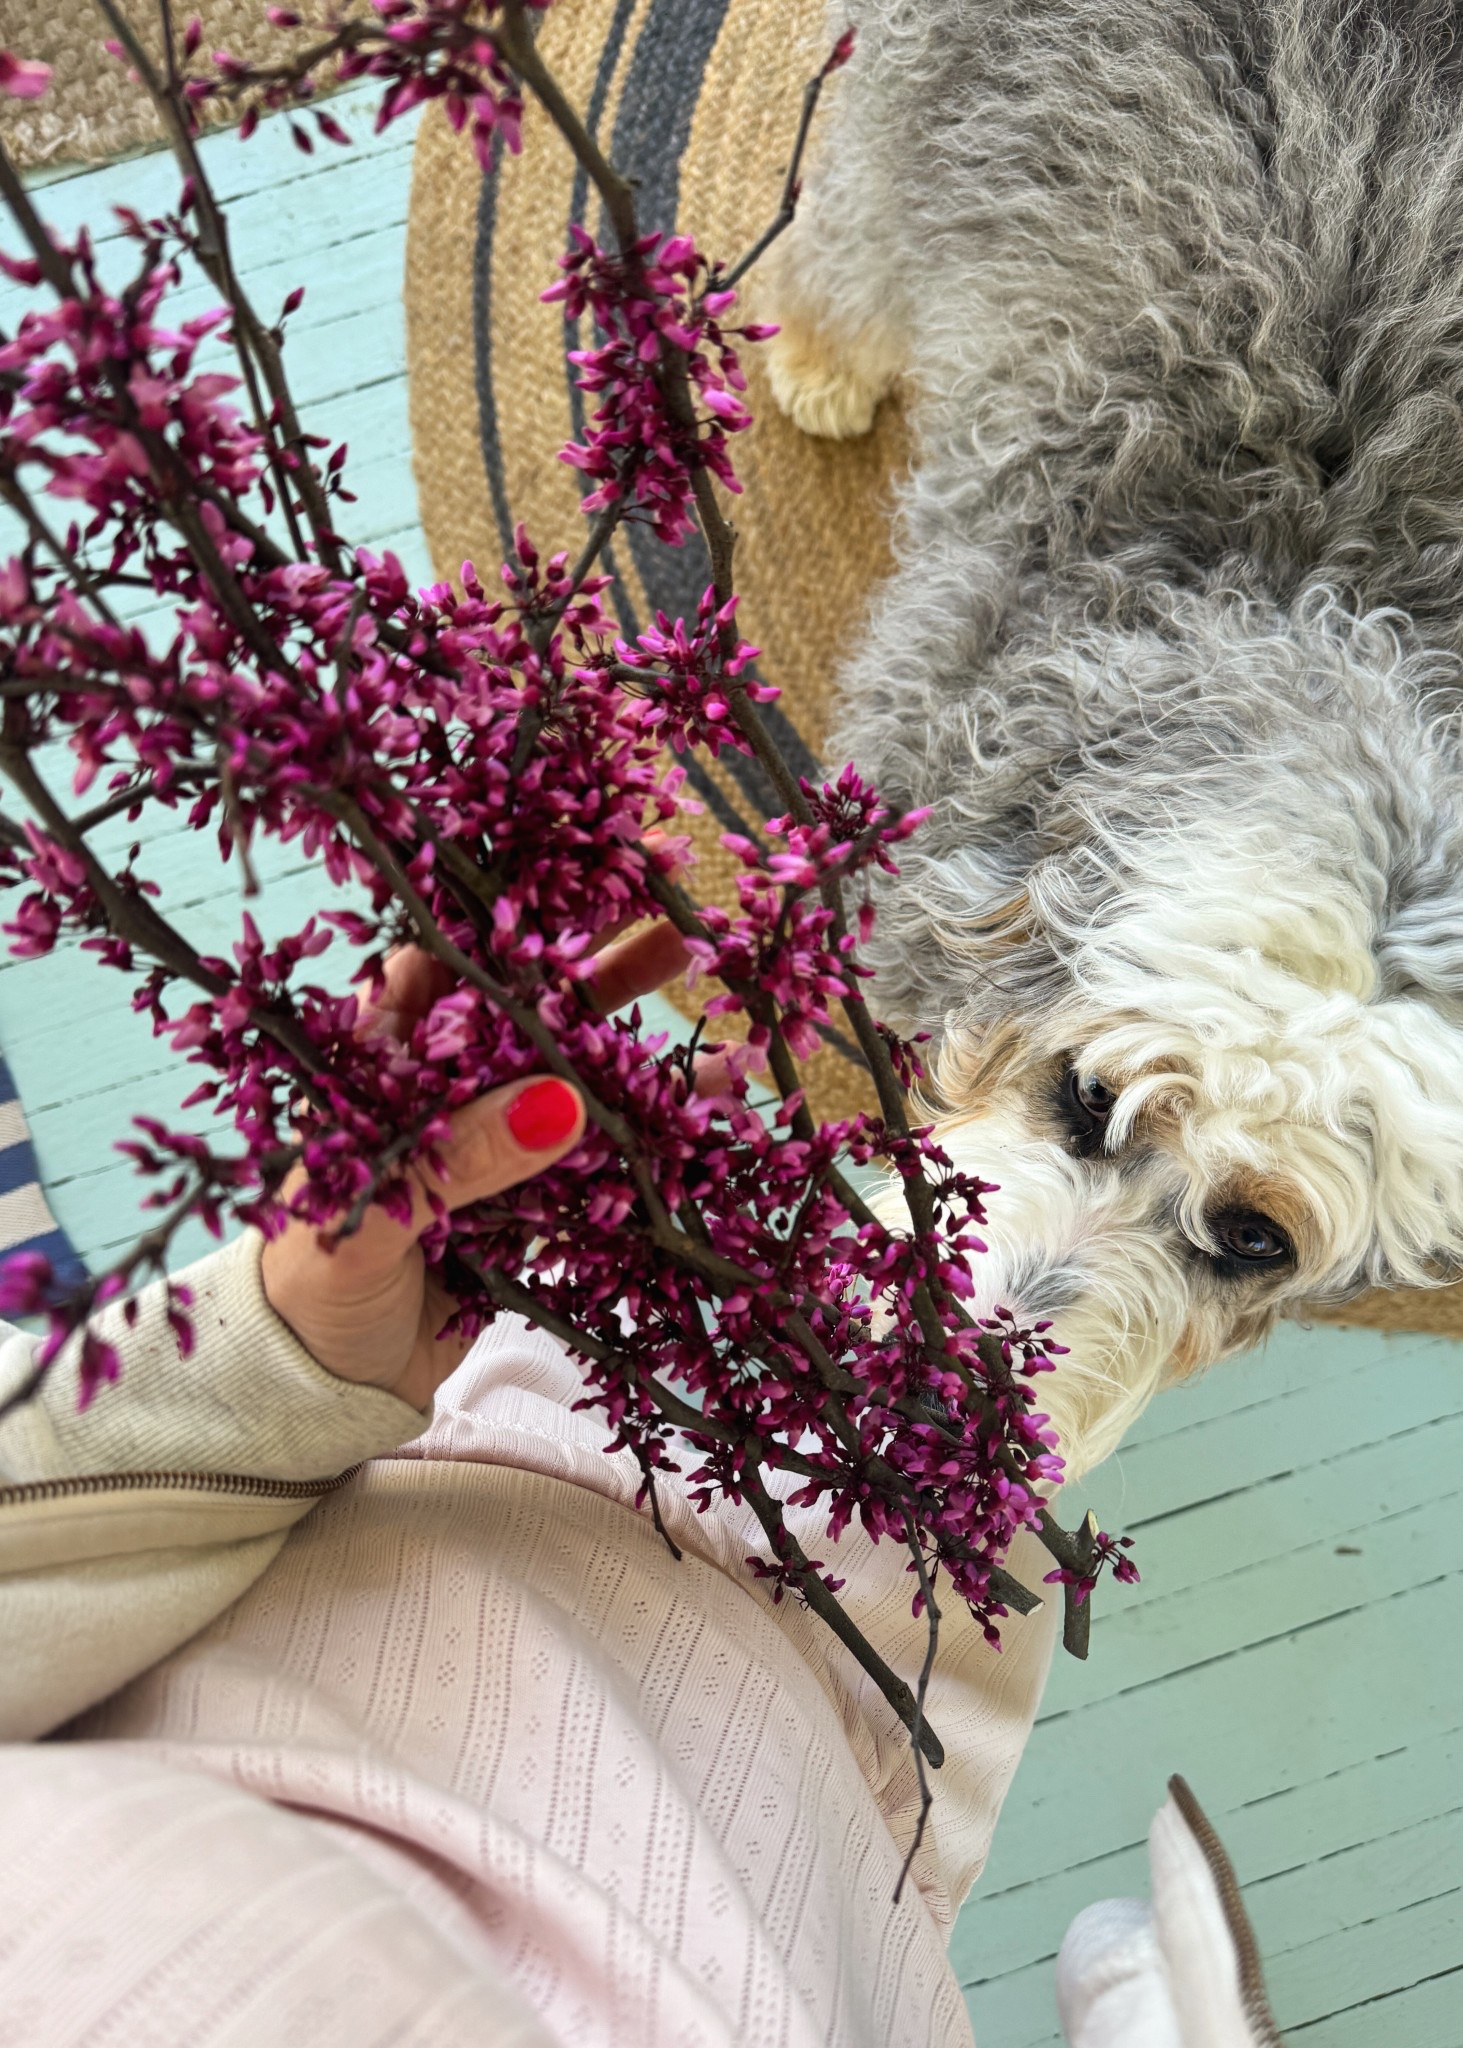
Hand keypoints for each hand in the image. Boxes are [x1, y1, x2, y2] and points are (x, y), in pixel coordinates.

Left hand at [260, 919, 690, 1409]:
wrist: (318, 1392)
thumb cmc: (308, 1290)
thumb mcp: (371, 1217)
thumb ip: (460, 1158)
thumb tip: (563, 1103)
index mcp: (380, 1066)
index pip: (446, 964)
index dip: (515, 917)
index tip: (589, 877)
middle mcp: (440, 1092)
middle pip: (530, 1013)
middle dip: (604, 971)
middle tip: (684, 932)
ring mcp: (488, 1148)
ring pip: (578, 1084)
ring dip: (646, 1059)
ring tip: (721, 1025)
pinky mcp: (526, 1209)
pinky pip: (600, 1166)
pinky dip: (652, 1144)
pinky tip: (710, 1118)